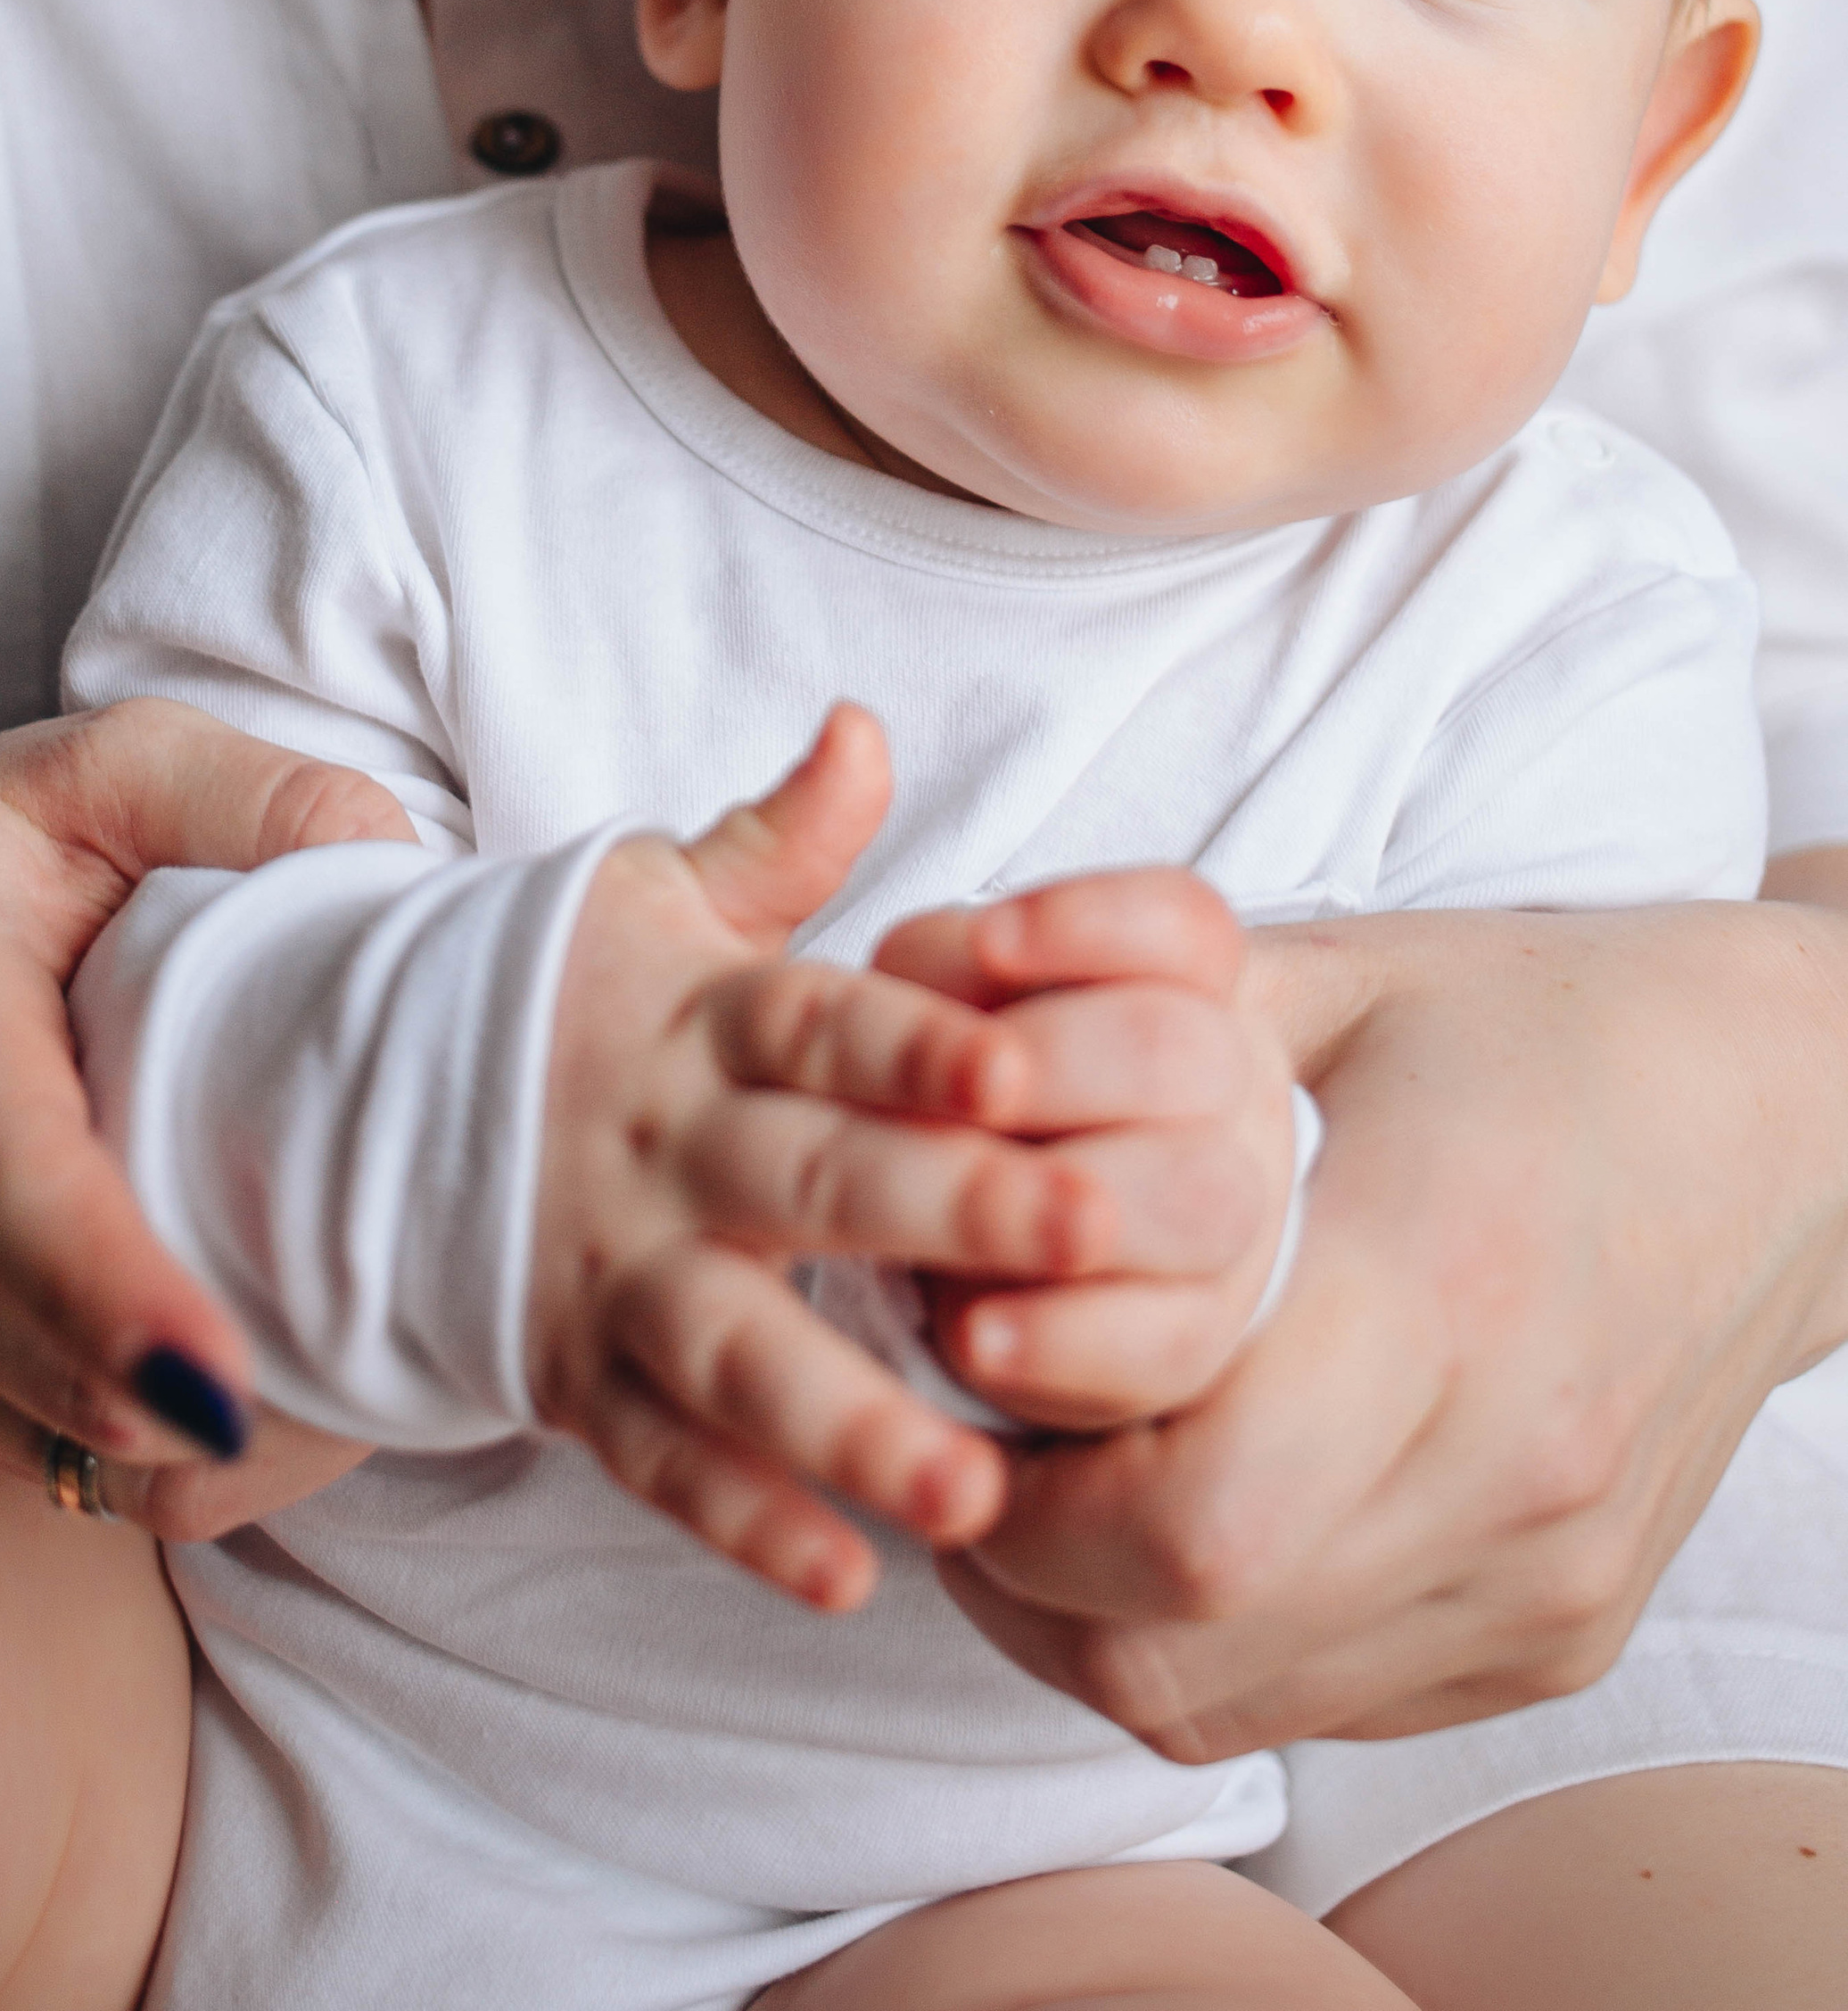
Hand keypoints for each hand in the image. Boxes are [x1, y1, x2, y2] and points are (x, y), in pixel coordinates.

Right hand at [0, 698, 416, 1535]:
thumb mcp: (111, 767)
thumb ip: (249, 799)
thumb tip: (389, 871)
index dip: (101, 1287)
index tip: (216, 1383)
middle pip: (12, 1331)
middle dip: (174, 1407)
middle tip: (351, 1417)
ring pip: (29, 1423)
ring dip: (179, 1443)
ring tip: (340, 1400)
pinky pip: (34, 1454)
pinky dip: (148, 1458)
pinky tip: (268, 1404)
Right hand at [531, 705, 1161, 1606]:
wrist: (371, 1091)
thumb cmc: (583, 992)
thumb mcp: (662, 896)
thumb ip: (782, 837)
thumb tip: (867, 729)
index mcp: (705, 1018)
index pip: (823, 1025)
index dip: (918, 1041)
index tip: (1025, 1066)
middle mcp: (665, 1144)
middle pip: (810, 1180)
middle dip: (948, 1209)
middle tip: (1088, 1234)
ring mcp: (614, 1267)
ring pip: (734, 1348)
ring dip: (850, 1418)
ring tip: (971, 1485)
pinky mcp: (577, 1376)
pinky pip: (661, 1461)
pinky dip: (745, 1522)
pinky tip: (846, 1577)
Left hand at [938, 895, 1847, 1755]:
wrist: (1788, 1124)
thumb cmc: (1528, 1019)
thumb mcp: (1317, 970)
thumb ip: (1113, 1014)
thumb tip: (916, 1030)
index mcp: (1441, 1289)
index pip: (1186, 1516)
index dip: (1024, 1480)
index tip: (955, 1372)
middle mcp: (1510, 1474)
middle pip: (1180, 1645)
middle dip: (1020, 1562)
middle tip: (959, 1437)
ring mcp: (1545, 1584)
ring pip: (1228, 1706)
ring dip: (1088, 1612)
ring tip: (1042, 1475)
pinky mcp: (1556, 1637)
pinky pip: (1318, 1699)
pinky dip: (1206, 1631)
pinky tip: (1173, 1507)